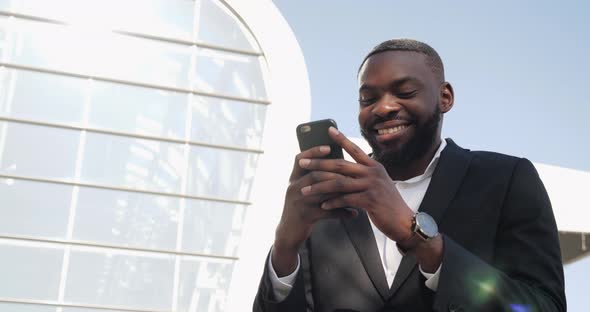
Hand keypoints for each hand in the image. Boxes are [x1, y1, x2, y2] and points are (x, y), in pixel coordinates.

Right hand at [272, 144, 356, 275]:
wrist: (289, 233)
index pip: (300, 159)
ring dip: (341, 192)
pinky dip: (342, 212)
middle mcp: (294, 188)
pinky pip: (328, 212)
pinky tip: (354, 214)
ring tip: (357, 191)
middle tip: (352, 173)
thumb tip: (340, 166)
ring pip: (322, 192)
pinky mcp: (305, 216)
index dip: (313, 151)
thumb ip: (315, 180)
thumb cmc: (301, 208)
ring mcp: (298, 202)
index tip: (328, 147)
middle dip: (335, 173)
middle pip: (315, 174)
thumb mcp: (303, 191)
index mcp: (293, 179)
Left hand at [298, 127, 414, 242]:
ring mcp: (372, 186)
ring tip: (305, 190)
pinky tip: (322, 206)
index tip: (328, 130)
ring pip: (339, 183)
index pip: (355, 149)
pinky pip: (346, 200)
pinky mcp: (370, 200)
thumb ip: (364, 174)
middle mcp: (373, 172)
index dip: (341, 139)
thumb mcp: (378, 183)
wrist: (404, 221)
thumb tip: (344, 169)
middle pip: (340, 165)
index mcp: (374, 166)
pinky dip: (332, 203)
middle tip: (302, 163)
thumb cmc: (387, 203)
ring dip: (319, 187)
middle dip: (318, 164)